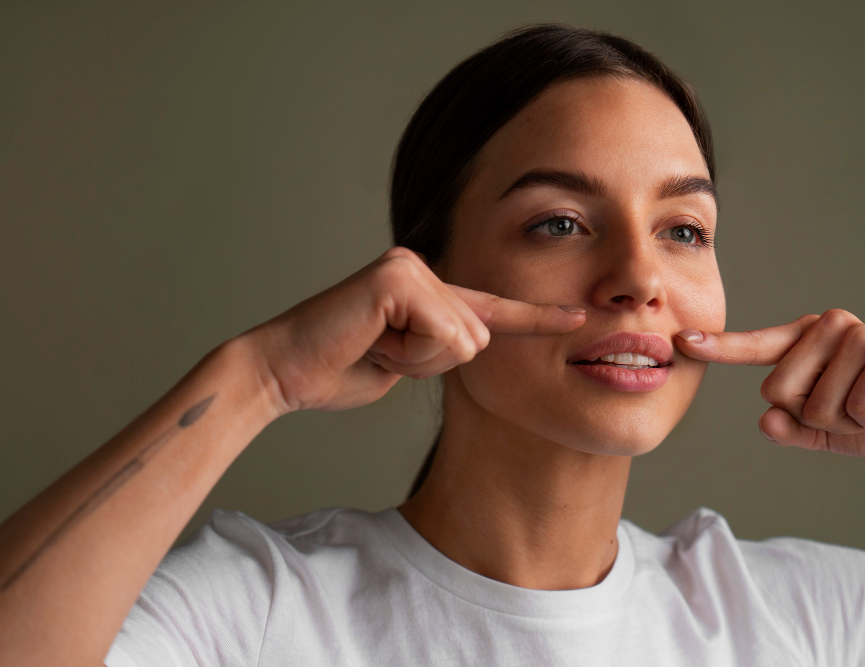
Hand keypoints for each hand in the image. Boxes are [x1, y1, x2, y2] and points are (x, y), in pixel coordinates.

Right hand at [241, 247, 585, 414]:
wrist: (285, 371)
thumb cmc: (339, 369)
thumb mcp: (406, 362)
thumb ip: (440, 347)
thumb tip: (471, 342)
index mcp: (430, 292)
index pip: (492, 309)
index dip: (538, 317)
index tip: (579, 318)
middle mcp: (423, 270)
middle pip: (480, 338)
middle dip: (434, 364)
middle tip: (383, 354)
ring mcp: (410, 268)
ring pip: (464, 339)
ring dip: (419, 360)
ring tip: (375, 347)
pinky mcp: (398, 277)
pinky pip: (440, 334)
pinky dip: (409, 354)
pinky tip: (373, 341)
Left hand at [674, 309, 864, 457]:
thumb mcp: (823, 431)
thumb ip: (789, 428)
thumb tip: (765, 420)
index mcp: (805, 341)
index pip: (755, 347)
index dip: (719, 348)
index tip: (682, 341)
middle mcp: (828, 328)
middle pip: (777, 390)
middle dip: (813, 416)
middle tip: (851, 407)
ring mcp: (860, 334)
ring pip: (816, 404)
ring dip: (848, 421)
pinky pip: (856, 406)